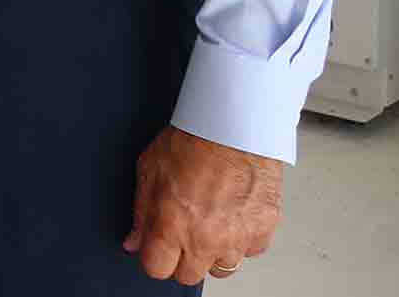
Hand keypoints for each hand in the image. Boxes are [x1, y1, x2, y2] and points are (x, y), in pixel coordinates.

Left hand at [124, 126, 281, 283]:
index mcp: (174, 227)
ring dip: (214, 251)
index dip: (154, 256)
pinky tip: (233, 214)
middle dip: (182, 257)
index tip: (157, 245)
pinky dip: (242, 237)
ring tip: (210, 220)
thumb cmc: (194, 138)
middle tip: (183, 230)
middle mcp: (206, 240)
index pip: (157, 269)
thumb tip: (134, 240)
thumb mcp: (150, 169)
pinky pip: (250, 249)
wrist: (236, 124)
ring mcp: (238, 238)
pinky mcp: (264, 229)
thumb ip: (141, 212)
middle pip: (189, 274)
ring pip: (223, 267)